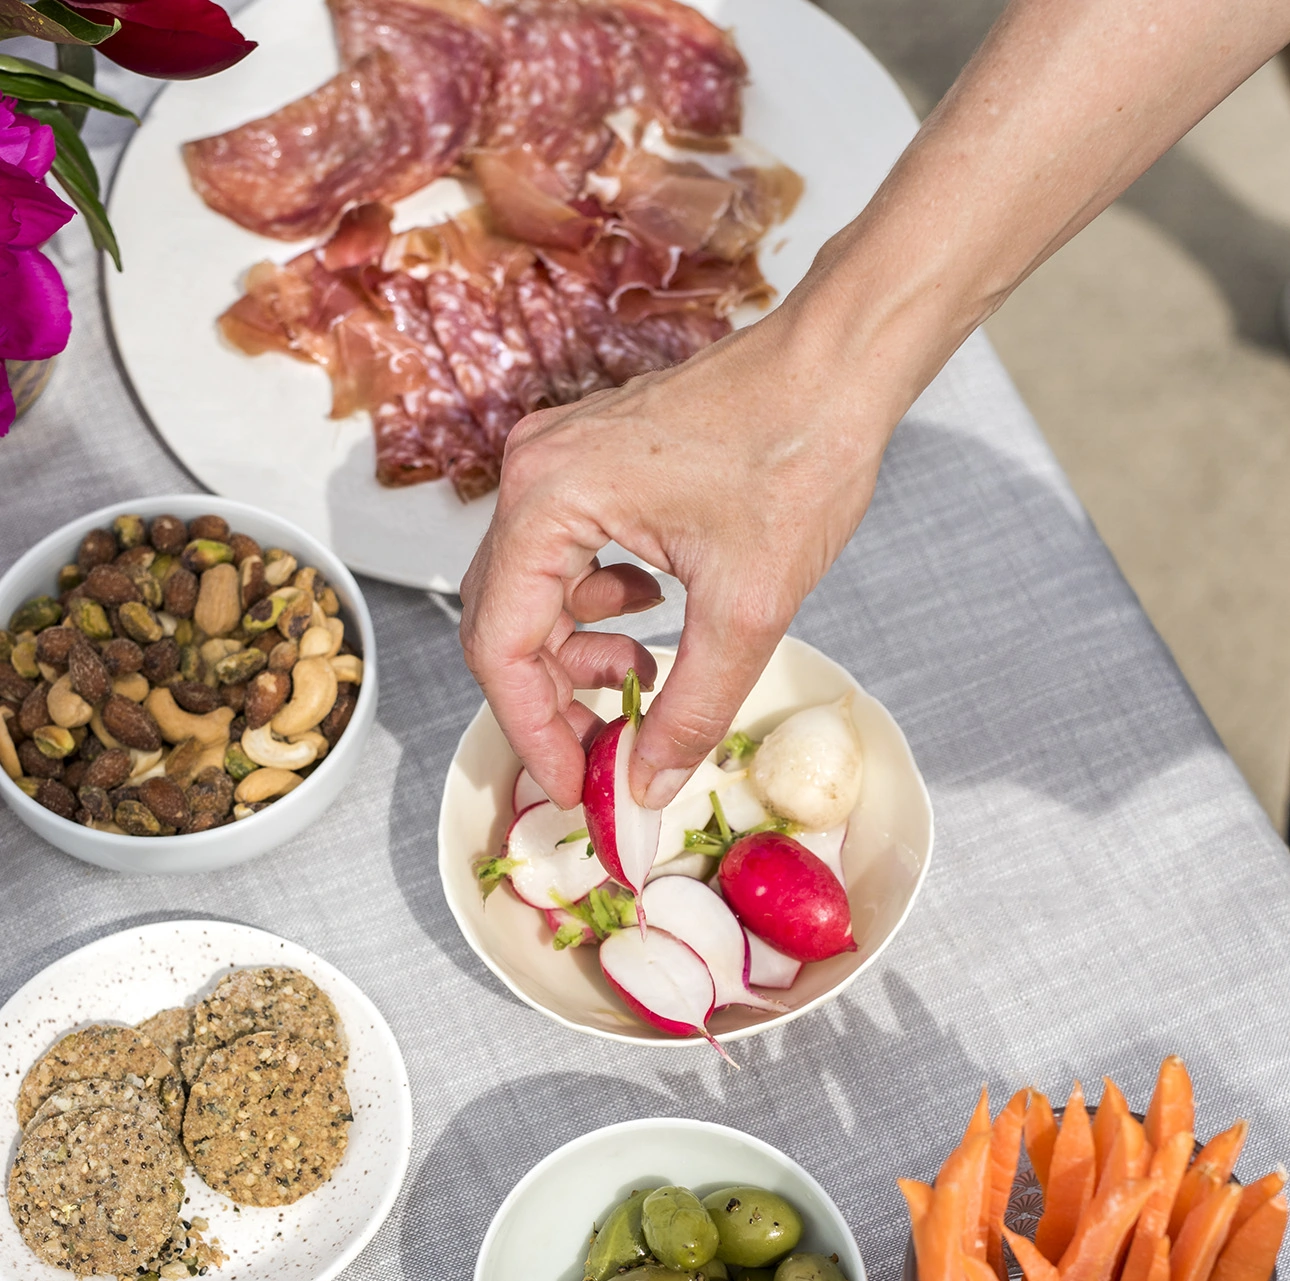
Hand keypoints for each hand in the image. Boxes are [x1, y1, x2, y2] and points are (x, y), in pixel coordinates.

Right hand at [458, 290, 894, 810]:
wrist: (839, 366)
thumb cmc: (797, 448)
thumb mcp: (747, 610)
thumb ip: (691, 709)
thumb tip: (648, 782)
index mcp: (549, 499)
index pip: (500, 646)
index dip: (531, 729)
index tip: (571, 782)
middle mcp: (536, 473)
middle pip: (507, 621)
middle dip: (555, 697)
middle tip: (607, 748)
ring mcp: (560, 463)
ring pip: (536, 594)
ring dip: (581, 651)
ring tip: (644, 673)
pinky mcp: (592, 465)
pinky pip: (567, 559)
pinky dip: (599, 606)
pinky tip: (654, 614)